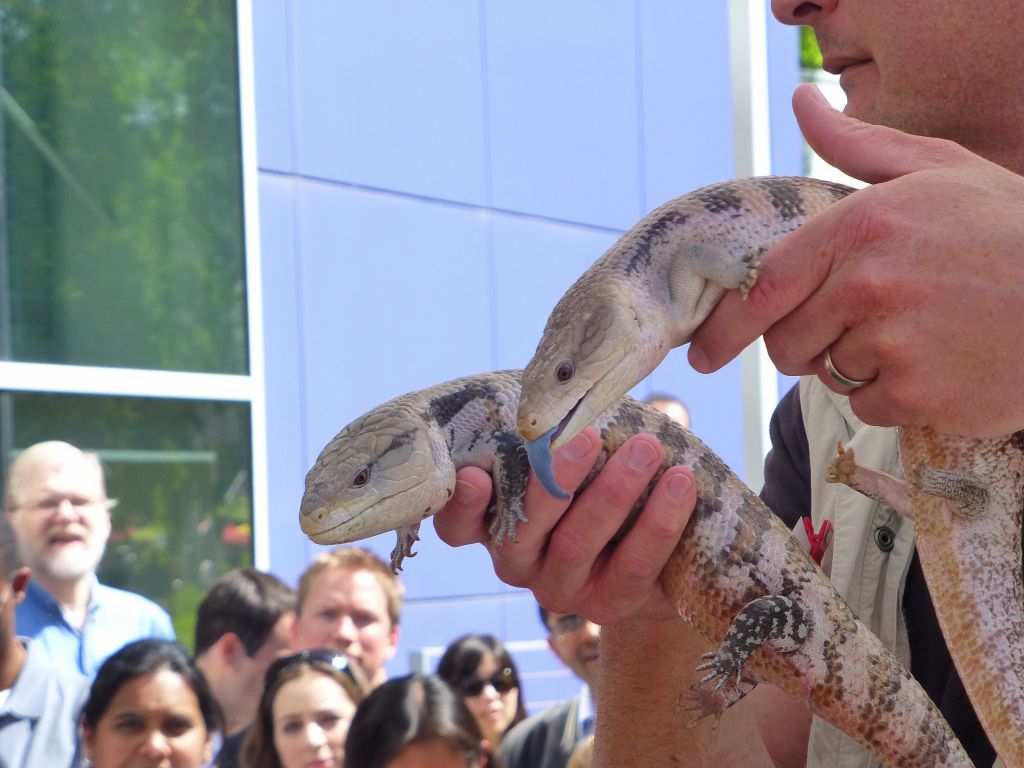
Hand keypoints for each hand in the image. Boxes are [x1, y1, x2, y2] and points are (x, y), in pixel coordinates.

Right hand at [433, 427, 696, 623]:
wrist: (651, 559)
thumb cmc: (597, 484)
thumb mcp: (570, 461)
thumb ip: (557, 434)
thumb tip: (575, 378)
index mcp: (496, 524)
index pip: (459, 526)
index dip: (463, 505)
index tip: (477, 476)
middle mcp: (519, 563)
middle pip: (523, 528)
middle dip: (557, 478)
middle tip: (588, 435)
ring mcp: (561, 588)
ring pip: (578, 543)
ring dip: (615, 492)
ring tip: (648, 449)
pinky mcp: (609, 605)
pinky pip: (633, 565)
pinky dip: (659, 522)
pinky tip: (681, 484)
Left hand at [689, 83, 1023, 436]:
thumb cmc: (1010, 230)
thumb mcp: (939, 170)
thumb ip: (859, 146)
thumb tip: (803, 105)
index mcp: (862, 225)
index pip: (763, 286)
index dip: (726, 326)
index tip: (703, 353)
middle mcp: (867, 284)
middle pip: (785, 342)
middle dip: (807, 342)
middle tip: (861, 323)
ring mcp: (892, 343)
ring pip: (828, 374)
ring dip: (857, 364)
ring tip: (918, 332)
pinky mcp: (917, 394)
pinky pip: (868, 407)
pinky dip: (892, 396)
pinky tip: (938, 364)